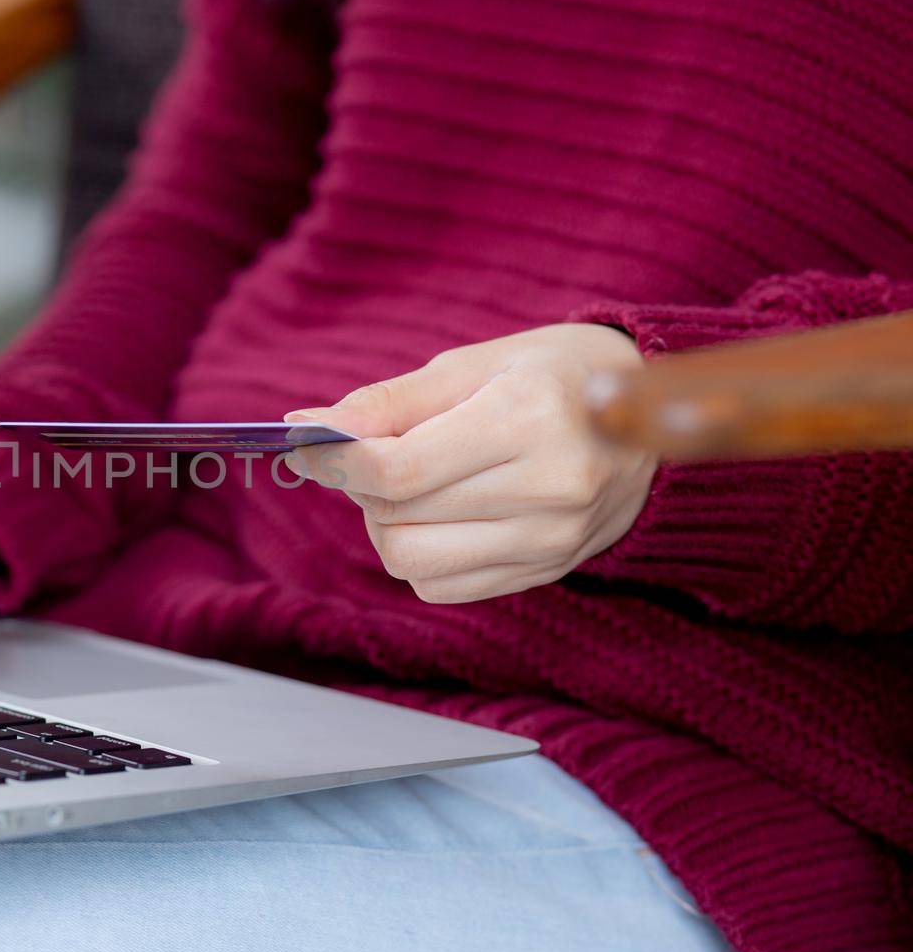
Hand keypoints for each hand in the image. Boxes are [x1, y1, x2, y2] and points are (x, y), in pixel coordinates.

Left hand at [287, 324, 655, 603]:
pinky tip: (440, 515)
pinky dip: (419, 554)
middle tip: (375, 452)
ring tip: (410, 484)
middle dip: (361, 485)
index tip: (301, 446)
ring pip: (411, 561)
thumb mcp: (472, 365)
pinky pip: (441, 586)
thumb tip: (306, 427)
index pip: (399, 469)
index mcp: (529, 418)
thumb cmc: (551, 375)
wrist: (650, 415)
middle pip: (398, 515)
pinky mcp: (549, 571)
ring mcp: (554, 539)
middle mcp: (550, 487)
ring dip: (386, 523)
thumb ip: (388, 402)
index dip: (335, 462)